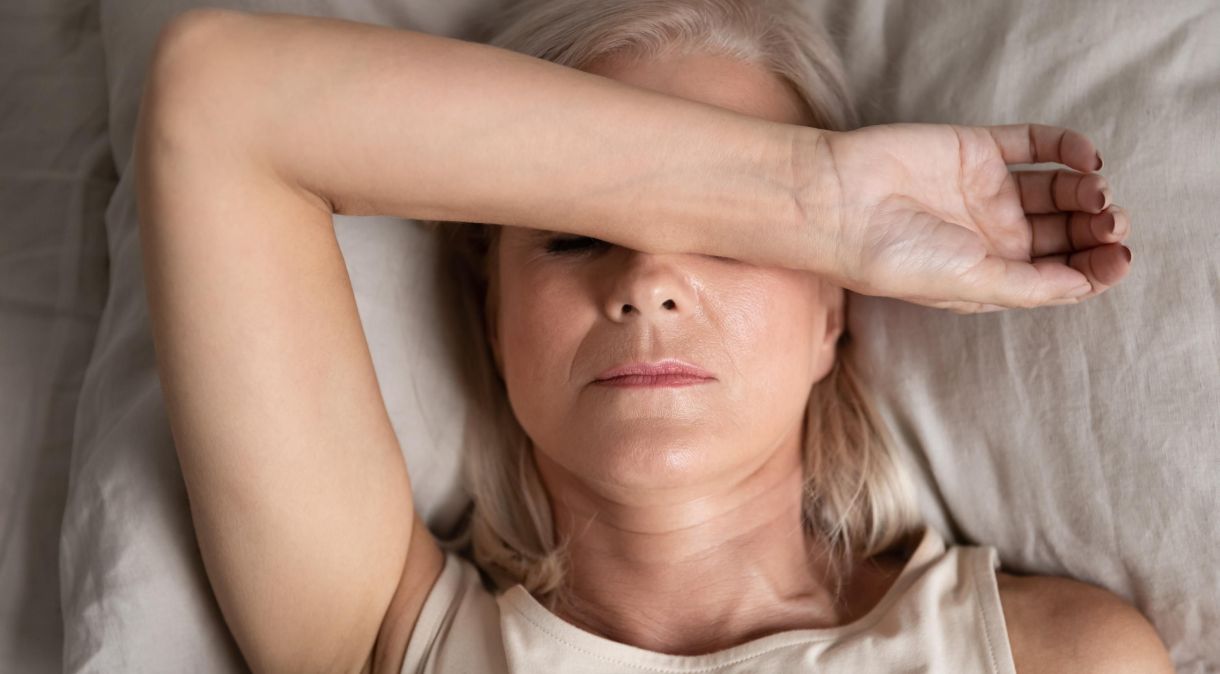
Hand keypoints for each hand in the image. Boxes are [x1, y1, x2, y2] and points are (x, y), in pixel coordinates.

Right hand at [806, 123, 1130, 312]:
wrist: (839, 202)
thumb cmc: (892, 257)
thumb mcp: (969, 286)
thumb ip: (1030, 286)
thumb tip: (1084, 284)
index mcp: (989, 277)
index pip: (1058, 275)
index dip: (1094, 269)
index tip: (1117, 260)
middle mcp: (991, 237)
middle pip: (1065, 233)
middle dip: (1097, 230)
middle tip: (1112, 222)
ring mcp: (985, 192)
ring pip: (1058, 190)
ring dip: (1088, 191)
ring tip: (1097, 191)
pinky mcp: (976, 150)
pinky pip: (1035, 144)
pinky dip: (1067, 147)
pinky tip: (1084, 157)